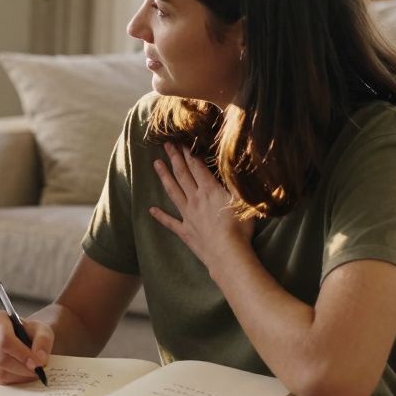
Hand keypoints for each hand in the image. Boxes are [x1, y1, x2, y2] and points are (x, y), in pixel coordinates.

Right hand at [0, 310, 53, 384]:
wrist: (25, 339)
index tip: (37, 364)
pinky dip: (13, 380)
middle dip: (22, 368)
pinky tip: (22, 374)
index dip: (21, 354)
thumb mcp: (43, 330)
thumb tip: (40, 359)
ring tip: (32, 372)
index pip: (5, 339)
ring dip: (19, 376)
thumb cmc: (31, 333)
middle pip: (1, 358)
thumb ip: (44, 341)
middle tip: (38, 371)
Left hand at [149, 142, 254, 270]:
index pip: (196, 166)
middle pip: (182, 174)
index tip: (181, 140)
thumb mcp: (243, 199)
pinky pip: (169, 222)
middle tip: (166, 144)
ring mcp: (188, 215)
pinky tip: (151, 210)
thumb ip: (236, 181)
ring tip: (155, 164)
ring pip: (173, 192)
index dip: (188, 152)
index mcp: (209, 190)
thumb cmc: (239, 228)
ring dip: (164, 177)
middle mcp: (195, 199)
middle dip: (174, 158)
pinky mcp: (185, 231)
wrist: (228, 254)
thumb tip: (233, 162)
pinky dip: (160, 215)